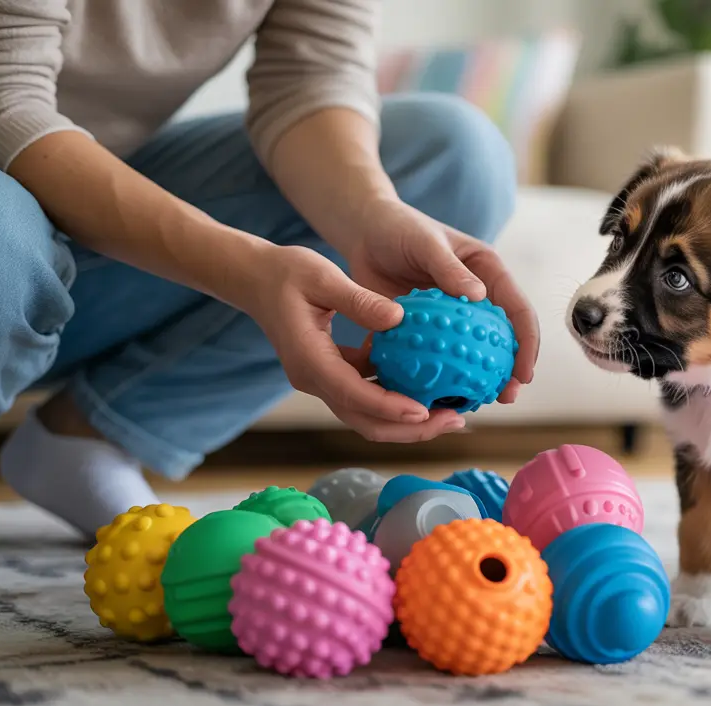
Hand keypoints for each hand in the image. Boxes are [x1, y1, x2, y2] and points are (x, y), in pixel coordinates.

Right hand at [238, 243, 465, 441]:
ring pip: (367, 416)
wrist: (254, 279)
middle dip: (410, 428)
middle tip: (455, 420)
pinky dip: (397, 400)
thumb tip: (399, 319)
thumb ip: (359, 300)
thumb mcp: (322, 276)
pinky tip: (430, 389)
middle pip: (365, 421)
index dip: (391, 407)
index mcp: (310, 360)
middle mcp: (314, 380)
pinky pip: (367, 397)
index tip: (425, 410)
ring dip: (408, 420)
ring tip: (452, 413)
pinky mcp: (331, 374)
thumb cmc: (286, 272)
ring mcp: (322, 381)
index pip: (354, 395)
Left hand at [345, 197, 538, 402]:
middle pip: (503, 340)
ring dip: (477, 380)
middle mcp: (478, 299)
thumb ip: (449, 267)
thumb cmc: (399, 228)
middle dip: (510, 371)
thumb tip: (479, 295)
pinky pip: (440, 357)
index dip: (527, 342)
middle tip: (505, 397)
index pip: (518, 311)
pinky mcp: (429, 330)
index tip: (523, 372)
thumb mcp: (425, 242)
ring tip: (475, 405)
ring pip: (473, 354)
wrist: (364, 232)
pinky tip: (436, 397)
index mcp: (489, 274)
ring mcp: (454, 318)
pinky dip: (441, 376)